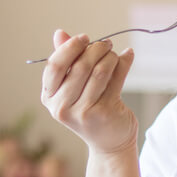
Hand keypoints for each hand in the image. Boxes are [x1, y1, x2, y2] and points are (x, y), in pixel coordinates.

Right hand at [39, 29, 137, 154]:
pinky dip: (123, 63)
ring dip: (110, 56)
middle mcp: (62, 107)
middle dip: (95, 49)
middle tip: (106, 44)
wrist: (109, 142)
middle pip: (79, 66)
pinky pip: (116, 78)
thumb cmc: (89, 109)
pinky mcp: (105, 112)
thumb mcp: (72, 87)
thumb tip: (59, 33)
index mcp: (49, 98)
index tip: (84, 38)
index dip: (70, 48)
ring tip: (114, 54)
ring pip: (99, 71)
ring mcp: (83, 112)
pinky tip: (127, 56)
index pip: (55, 66)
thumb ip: (66, 61)